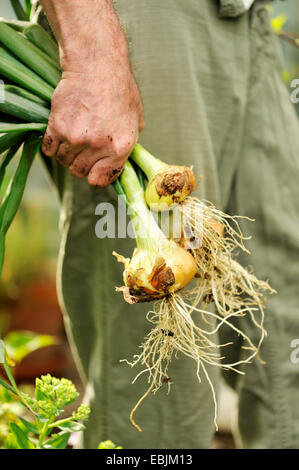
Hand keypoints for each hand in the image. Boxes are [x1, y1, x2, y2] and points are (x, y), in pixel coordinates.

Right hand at [42, 60, 143, 186]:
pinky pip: (49, 149)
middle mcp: (98, 146)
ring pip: (63, 160)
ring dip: (66, 151)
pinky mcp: (57, 126)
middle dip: (80, 162)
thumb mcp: (136, 120)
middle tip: (83, 147)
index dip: (96, 175)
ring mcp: (76, 137)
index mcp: (121, 147)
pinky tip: (59, 132)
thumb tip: (119, 163)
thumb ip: (128, 145)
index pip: (101, 180)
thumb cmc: (120, 90)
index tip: (93, 169)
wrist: (97, 64)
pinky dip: (51, 144)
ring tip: (73, 134)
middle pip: (79, 171)